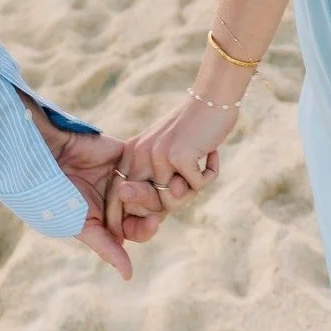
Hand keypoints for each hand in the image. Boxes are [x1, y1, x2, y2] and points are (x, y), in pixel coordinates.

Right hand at [18, 94, 167, 279]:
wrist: (49, 158)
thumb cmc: (60, 196)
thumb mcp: (83, 225)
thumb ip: (106, 248)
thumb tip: (128, 277)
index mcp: (109, 219)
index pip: (139, 229)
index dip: (147, 228)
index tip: (151, 223)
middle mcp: (120, 199)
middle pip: (150, 209)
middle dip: (149, 209)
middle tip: (140, 204)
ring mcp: (125, 176)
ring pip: (151, 187)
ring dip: (144, 189)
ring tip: (125, 187)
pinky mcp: (127, 154)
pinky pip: (147, 163)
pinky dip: (145, 168)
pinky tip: (137, 170)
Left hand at [104, 94, 235, 239]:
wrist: (212, 100)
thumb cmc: (191, 134)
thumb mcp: (165, 160)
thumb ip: (156, 188)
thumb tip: (153, 221)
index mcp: (128, 156)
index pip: (118, 199)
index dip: (127, 222)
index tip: (139, 230)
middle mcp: (137, 155)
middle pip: (147, 206)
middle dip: (170, 204)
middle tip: (188, 178)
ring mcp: (156, 155)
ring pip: (174, 201)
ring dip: (193, 189)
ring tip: (198, 165)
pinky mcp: (178, 156)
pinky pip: (198, 187)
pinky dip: (210, 173)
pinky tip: (211, 152)